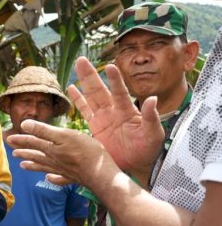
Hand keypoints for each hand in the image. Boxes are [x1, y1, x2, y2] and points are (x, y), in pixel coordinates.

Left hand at [6, 120, 115, 187]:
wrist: (99, 173)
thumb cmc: (84, 151)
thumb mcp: (64, 135)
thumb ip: (43, 131)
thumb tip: (24, 125)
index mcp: (51, 149)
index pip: (32, 142)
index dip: (21, 139)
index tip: (9, 138)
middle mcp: (54, 161)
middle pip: (36, 155)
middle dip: (24, 152)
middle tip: (13, 153)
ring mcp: (63, 170)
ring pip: (44, 167)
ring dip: (33, 165)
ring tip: (22, 166)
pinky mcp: (73, 177)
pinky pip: (60, 179)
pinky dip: (53, 179)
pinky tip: (49, 178)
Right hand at [68, 57, 163, 175]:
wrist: (137, 165)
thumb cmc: (149, 149)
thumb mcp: (153, 134)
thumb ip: (151, 117)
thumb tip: (152, 99)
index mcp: (128, 111)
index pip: (120, 92)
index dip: (115, 80)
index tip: (110, 67)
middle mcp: (114, 110)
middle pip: (99, 90)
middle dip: (91, 75)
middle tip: (82, 60)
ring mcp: (103, 118)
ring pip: (90, 96)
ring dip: (83, 82)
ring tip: (78, 66)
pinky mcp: (95, 127)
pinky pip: (84, 111)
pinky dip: (78, 100)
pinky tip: (71, 88)